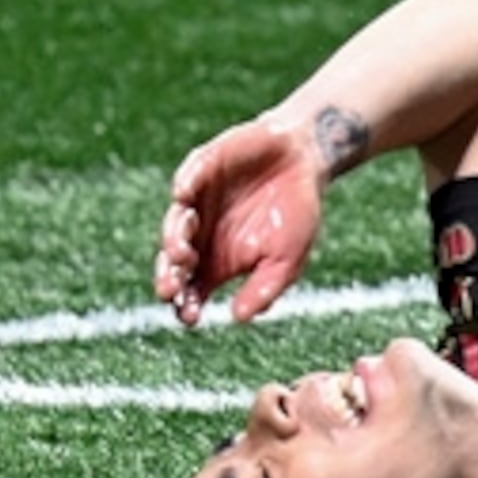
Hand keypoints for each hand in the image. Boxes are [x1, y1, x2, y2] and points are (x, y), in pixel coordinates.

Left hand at [157, 116, 330, 324]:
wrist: (306, 159)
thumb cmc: (296, 213)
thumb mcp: (288, 257)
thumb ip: (265, 287)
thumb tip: (239, 317)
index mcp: (217, 259)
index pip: (191, 288)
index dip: (186, 304)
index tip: (191, 318)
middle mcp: (199, 233)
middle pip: (174, 261)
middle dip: (170, 277)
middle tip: (171, 289)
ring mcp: (196, 201)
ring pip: (174, 224)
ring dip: (174, 240)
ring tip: (183, 253)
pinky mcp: (200, 168)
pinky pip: (186, 179)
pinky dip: (184, 187)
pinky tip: (184, 196)